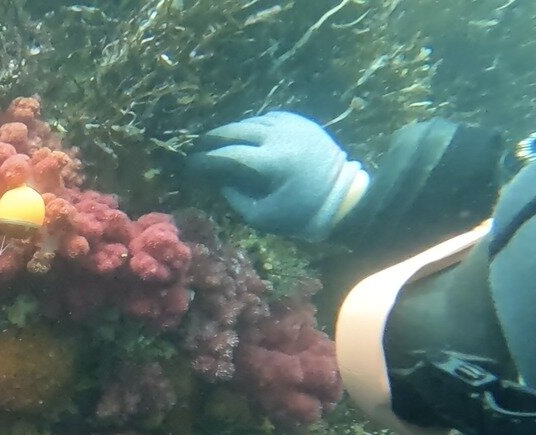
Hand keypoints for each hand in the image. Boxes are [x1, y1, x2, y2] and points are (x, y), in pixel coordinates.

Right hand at [189, 111, 367, 240]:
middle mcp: (281, 137)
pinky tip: (246, 136)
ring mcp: (293, 125)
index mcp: (272, 162)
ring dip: (233, 131)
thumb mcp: (263, 217)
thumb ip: (235, 197)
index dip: (206, 159)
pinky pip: (269, 118)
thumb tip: (218, 180)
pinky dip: (254, 126)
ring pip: (252, 121)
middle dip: (214, 138)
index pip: (228, 155)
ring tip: (219, 141)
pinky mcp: (301, 122)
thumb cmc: (302, 214)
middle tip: (198, 146)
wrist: (345, 198)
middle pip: (237, 130)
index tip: (190, 163)